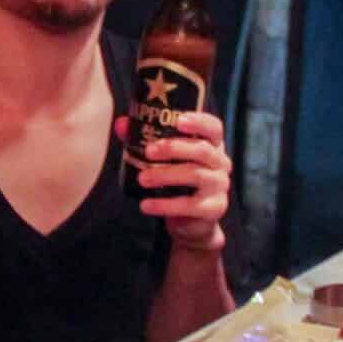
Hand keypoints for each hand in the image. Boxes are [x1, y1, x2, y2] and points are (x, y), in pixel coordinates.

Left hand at [116, 111, 230, 252]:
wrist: (190, 221)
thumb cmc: (179, 183)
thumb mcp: (166, 160)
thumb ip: (145, 139)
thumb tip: (121, 125)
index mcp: (212, 146)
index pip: (213, 128)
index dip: (199, 122)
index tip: (179, 120)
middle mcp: (220, 163)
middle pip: (202, 150)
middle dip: (173, 148)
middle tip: (148, 152)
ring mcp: (219, 186)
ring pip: (195, 175)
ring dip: (165, 175)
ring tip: (142, 179)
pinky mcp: (214, 208)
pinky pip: (189, 205)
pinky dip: (165, 205)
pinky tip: (147, 205)